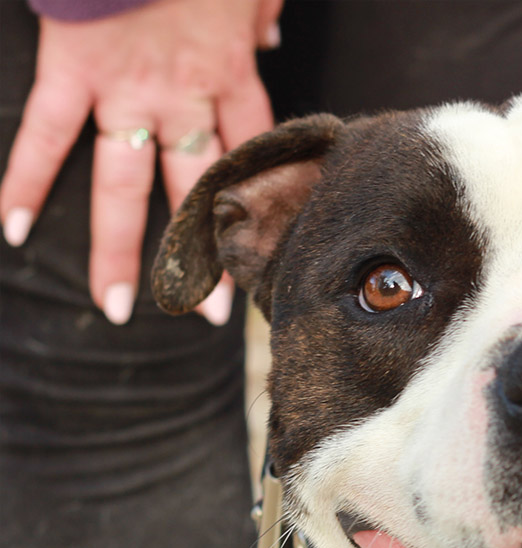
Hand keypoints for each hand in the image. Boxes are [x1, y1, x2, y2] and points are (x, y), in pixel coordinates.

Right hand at [0, 0, 281, 324]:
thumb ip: (258, 22)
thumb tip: (268, 42)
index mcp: (232, 78)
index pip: (250, 161)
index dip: (255, 214)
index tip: (260, 258)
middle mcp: (185, 98)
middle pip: (195, 194)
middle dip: (201, 256)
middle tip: (207, 316)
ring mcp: (128, 90)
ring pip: (123, 186)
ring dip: (120, 250)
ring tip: (116, 306)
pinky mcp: (74, 70)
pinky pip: (48, 135)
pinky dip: (25, 180)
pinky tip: (13, 229)